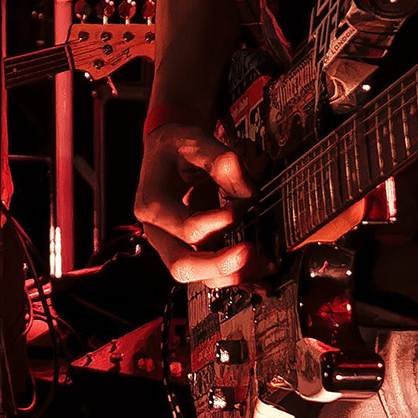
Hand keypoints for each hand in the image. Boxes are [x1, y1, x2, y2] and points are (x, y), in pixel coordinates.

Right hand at [132, 121, 251, 288]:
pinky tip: (261, 275)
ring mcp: (176, 245)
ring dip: (233, 275)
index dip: (213, 224)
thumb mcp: (193, 140)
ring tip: (264, 263)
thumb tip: (246, 189)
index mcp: (153, 204)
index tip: (236, 211)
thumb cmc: (176, 148)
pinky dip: (238, 277)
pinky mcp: (194, 250)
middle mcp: (160, 231)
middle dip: (218, 266)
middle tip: (248, 252)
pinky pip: (213, 274)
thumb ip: (220, 160)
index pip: (183, 227)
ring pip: (200, 277)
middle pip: (182, 266)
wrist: (167, 153)